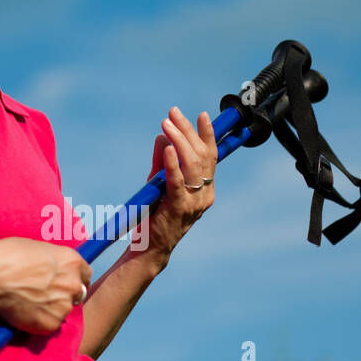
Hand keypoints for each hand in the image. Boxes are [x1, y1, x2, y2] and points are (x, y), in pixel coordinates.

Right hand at [0, 237, 92, 334]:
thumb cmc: (7, 256)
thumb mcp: (35, 248)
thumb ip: (51, 262)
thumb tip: (51, 269)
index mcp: (71, 261)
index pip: (86, 274)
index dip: (74, 278)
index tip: (65, 283)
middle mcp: (73, 284)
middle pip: (77, 293)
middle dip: (64, 294)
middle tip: (44, 294)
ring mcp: (63, 306)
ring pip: (62, 310)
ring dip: (51, 309)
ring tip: (28, 303)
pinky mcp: (51, 323)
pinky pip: (49, 324)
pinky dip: (39, 321)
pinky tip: (23, 311)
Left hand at [142, 107, 216, 261]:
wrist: (149, 247)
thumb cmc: (155, 214)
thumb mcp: (159, 183)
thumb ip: (162, 162)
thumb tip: (162, 136)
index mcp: (205, 189)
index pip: (210, 156)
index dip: (206, 134)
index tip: (201, 115)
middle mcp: (205, 195)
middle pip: (202, 155)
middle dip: (187, 131)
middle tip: (172, 113)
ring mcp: (194, 203)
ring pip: (192, 164)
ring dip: (178, 140)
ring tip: (166, 123)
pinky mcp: (178, 208)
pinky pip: (177, 182)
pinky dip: (172, 163)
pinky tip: (167, 147)